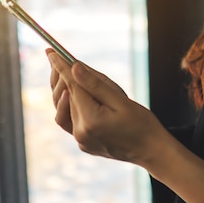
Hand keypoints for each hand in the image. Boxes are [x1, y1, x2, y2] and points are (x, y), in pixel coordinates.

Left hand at [46, 48, 203, 202]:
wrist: (152, 151)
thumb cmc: (142, 124)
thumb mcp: (122, 100)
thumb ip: (96, 84)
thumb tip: (74, 68)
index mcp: (91, 120)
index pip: (72, 86)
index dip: (61, 66)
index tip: (51, 51)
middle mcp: (81, 132)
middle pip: (64, 97)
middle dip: (61, 76)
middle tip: (59, 58)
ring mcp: (81, 140)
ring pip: (63, 109)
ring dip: (64, 90)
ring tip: (67, 74)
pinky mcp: (83, 143)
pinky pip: (70, 120)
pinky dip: (70, 105)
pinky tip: (74, 94)